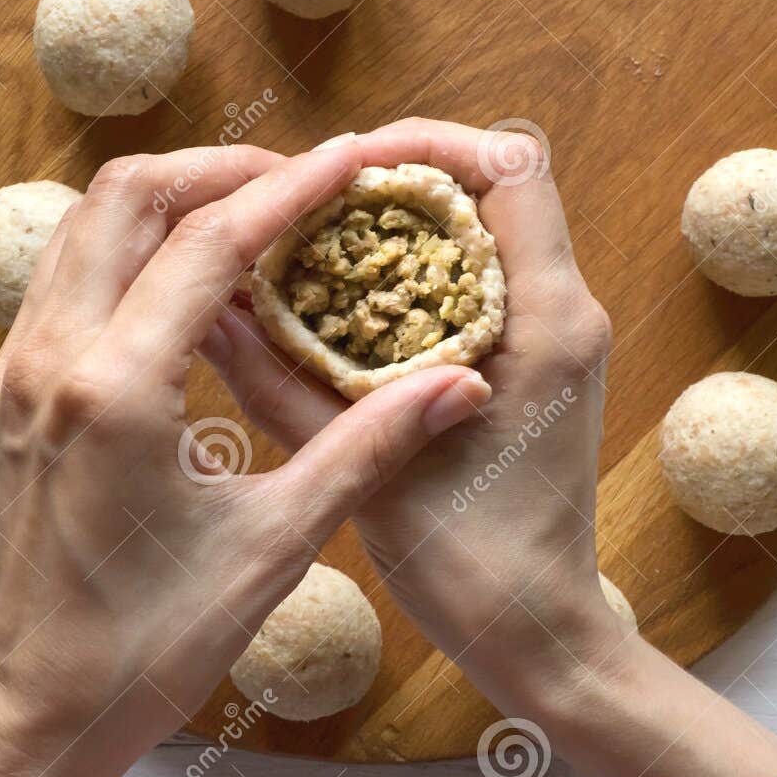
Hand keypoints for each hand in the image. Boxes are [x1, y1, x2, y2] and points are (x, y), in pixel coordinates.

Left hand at [0, 139, 491, 776]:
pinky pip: (67, 274)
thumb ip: (366, 450)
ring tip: (256, 218)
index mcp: (115, 394)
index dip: (289, 188)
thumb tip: (457, 388)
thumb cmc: (152, 647)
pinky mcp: (10, 391)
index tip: (352, 161)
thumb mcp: (274, 546)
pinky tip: (194, 284)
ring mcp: (16, 372)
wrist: (36, 709)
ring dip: (170, 200)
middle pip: (126, 196)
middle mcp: (50, 362)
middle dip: (220, 169)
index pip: (208, 241)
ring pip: (85, 224)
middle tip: (303, 184)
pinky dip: (131, 247)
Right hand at [200, 119, 625, 700]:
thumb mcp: (365, 468)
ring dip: (407, 223)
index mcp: (548, 320)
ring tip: (320, 241)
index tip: (346, 161)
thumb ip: (283, 385)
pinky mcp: (532, 364)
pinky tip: (346, 303)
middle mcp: (566, 312)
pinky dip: (416, 273)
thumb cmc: (473, 566)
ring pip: (487, 230)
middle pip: (496, 185)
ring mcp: (556, 336)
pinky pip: (479, 281)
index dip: (427, 142)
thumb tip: (210, 307)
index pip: (510, 166)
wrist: (538, 634)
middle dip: (403, 176)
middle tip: (316, 200)